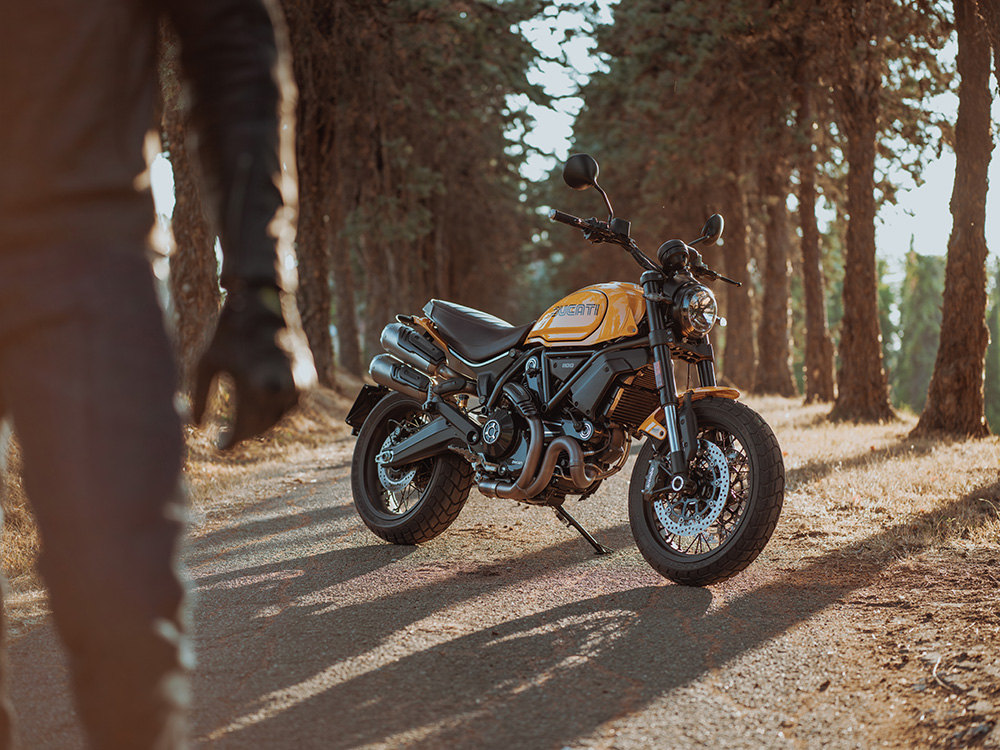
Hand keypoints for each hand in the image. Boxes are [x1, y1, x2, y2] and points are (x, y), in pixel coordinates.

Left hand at [192, 285, 297, 448]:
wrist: (263, 303)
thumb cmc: (229, 333)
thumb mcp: (206, 363)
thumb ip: (199, 397)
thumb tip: (194, 426)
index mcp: (251, 380)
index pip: (243, 425)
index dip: (230, 440)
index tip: (218, 446)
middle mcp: (278, 382)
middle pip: (262, 425)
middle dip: (245, 434)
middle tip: (229, 438)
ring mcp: (296, 379)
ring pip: (280, 416)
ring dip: (263, 423)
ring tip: (245, 424)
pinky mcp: (306, 374)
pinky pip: (292, 403)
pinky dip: (278, 409)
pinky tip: (262, 407)